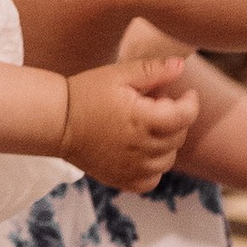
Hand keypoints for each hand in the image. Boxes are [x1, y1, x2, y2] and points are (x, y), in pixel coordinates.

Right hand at [58, 54, 198, 194]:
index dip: (191, 103)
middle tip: (155, 104)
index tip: (186, 93)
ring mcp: (132, 168)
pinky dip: (153, 167)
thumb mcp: (118, 75)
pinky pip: (151, 179)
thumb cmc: (86, 93)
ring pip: (168, 159)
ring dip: (166, 142)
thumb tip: (181, 66)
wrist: (55, 121)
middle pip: (178, 136)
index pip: (185, 116)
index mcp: (142, 120)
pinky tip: (141, 150)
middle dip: (175, 118)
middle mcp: (141, 148)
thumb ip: (153, 70)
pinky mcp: (121, 180)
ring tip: (146, 126)